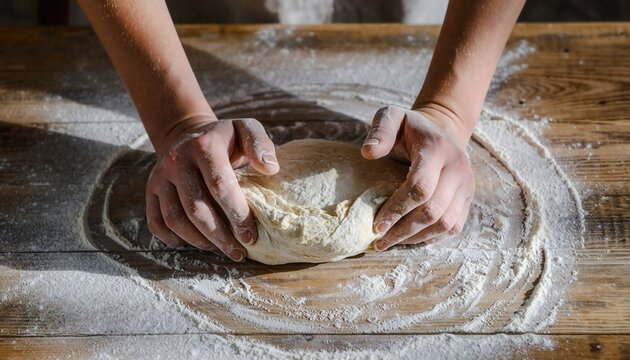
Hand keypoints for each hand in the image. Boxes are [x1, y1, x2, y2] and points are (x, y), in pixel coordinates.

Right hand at [145, 116, 278, 260]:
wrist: (188, 134)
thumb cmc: (225, 139)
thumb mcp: (246, 130)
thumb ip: (260, 145)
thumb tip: (270, 168)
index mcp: (204, 146)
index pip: (219, 186)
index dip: (236, 214)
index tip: (250, 236)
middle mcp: (177, 161)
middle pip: (196, 208)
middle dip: (219, 236)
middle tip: (238, 252)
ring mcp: (160, 177)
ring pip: (175, 219)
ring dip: (199, 241)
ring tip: (221, 249)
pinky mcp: (150, 190)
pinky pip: (157, 223)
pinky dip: (175, 239)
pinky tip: (197, 243)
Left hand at [361, 105, 474, 250]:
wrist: (442, 129)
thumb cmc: (410, 127)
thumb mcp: (392, 117)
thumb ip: (380, 131)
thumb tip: (368, 153)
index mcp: (438, 149)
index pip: (420, 187)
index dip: (397, 209)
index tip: (376, 225)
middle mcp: (458, 168)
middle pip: (433, 211)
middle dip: (404, 230)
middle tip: (379, 242)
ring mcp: (467, 185)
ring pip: (446, 224)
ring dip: (417, 238)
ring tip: (391, 243)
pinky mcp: (468, 198)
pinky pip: (454, 227)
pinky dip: (431, 237)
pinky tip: (409, 239)